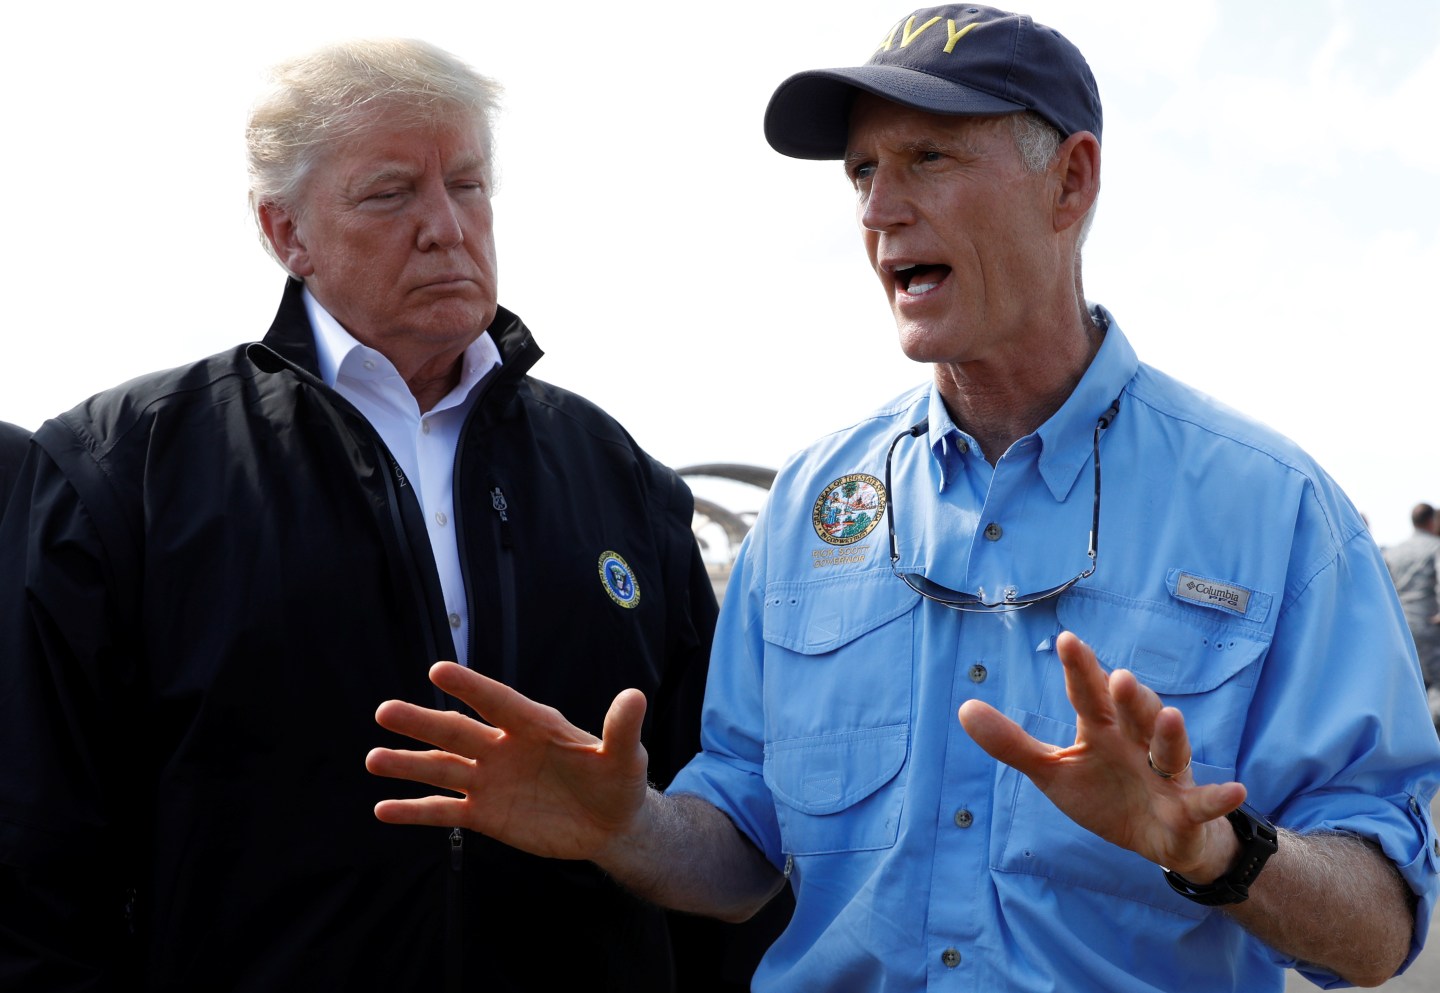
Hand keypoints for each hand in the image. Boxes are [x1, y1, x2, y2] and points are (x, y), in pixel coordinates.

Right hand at [366, 662, 650, 861]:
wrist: (610, 824)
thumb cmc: (620, 781)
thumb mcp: (625, 758)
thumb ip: (622, 729)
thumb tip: (635, 695)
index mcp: (534, 725)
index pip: (497, 701)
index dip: (470, 687)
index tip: (437, 671)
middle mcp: (504, 747)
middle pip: (458, 732)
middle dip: (423, 723)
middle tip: (385, 711)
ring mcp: (491, 779)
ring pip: (442, 769)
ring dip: (408, 765)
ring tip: (373, 759)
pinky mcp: (485, 813)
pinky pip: (444, 812)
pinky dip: (415, 811)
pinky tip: (384, 809)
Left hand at [958, 631, 1247, 879]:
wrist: (1157, 838)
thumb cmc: (1105, 793)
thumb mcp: (1053, 772)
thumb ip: (1012, 744)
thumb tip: (963, 708)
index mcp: (1102, 730)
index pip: (1088, 696)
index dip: (1079, 670)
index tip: (1066, 639)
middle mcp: (1136, 743)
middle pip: (1132, 714)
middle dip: (1128, 696)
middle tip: (1119, 677)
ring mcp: (1165, 775)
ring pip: (1169, 749)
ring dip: (1168, 733)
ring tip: (1168, 714)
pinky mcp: (1188, 810)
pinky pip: (1204, 802)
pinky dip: (1218, 797)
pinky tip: (1235, 788)